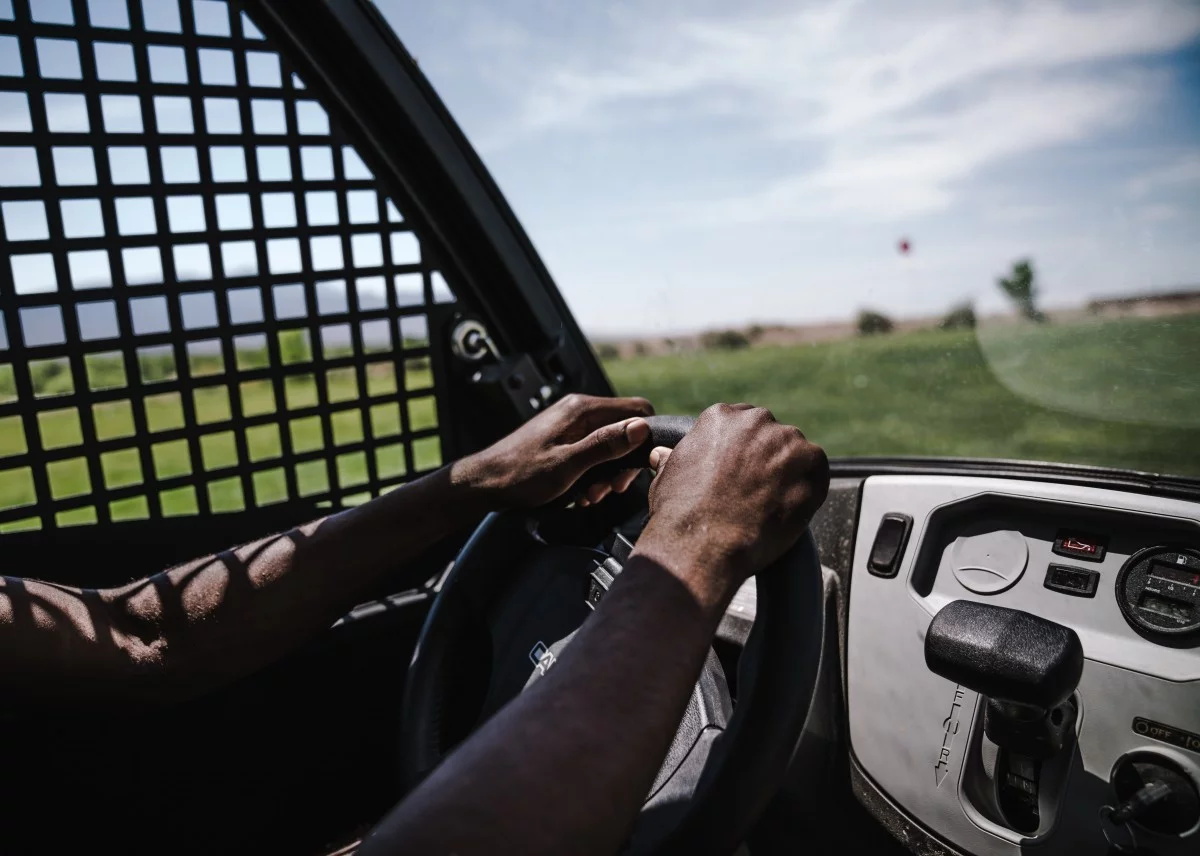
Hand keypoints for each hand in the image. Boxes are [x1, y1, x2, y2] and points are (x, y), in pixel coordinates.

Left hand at [453, 394, 654, 509]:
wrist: (485, 483)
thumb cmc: (520, 475)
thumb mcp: (568, 465)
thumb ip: (605, 445)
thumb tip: (640, 429)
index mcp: (582, 410)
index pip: (637, 410)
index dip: (645, 439)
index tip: (636, 467)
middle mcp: (578, 411)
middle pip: (625, 429)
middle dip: (624, 463)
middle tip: (612, 489)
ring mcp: (570, 424)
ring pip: (609, 444)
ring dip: (607, 473)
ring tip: (591, 495)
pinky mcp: (564, 439)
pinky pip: (592, 452)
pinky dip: (593, 474)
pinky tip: (581, 493)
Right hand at [636, 403, 828, 599]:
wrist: (704, 543)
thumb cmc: (681, 513)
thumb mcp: (666, 476)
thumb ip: (674, 458)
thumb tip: (661, 454)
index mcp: (720, 416)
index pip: (741, 424)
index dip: (742, 452)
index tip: (740, 473)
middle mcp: (755, 419)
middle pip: (770, 435)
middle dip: (766, 460)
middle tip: (755, 491)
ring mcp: (786, 439)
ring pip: (795, 454)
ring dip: (788, 475)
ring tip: (771, 505)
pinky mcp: (811, 462)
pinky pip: (816, 474)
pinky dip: (808, 491)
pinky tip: (789, 510)